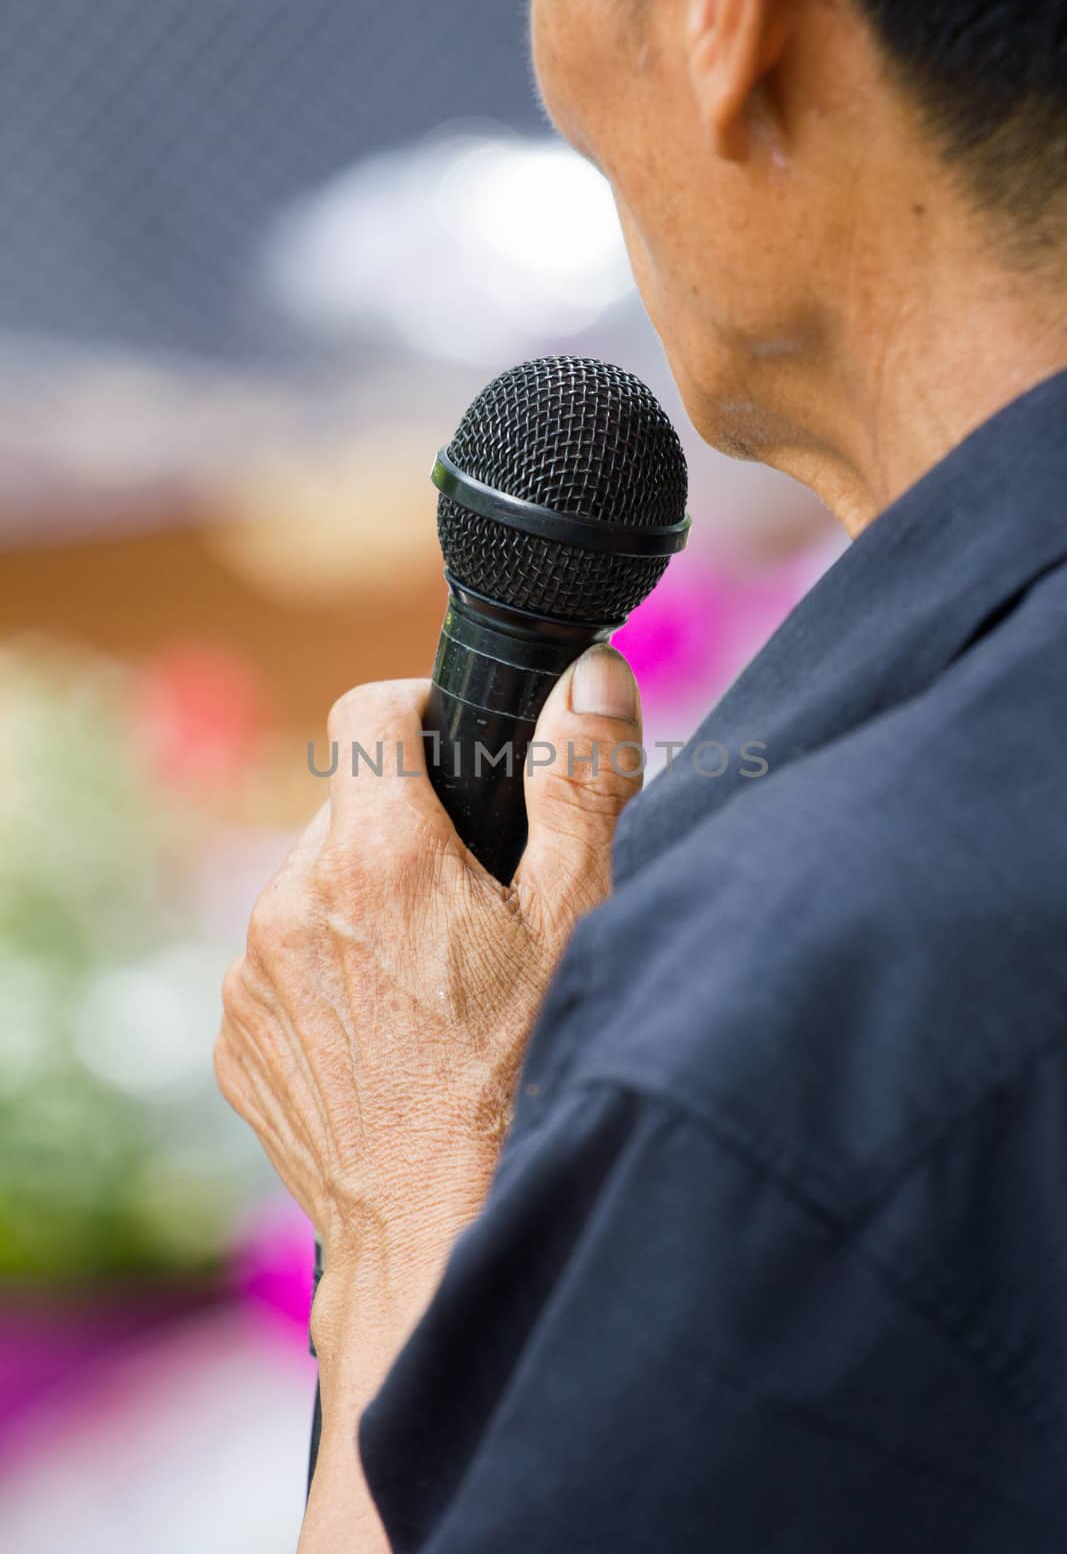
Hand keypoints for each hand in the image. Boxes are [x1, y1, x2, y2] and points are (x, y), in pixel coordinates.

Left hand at [215, 644, 642, 1368]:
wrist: (437, 1232)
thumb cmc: (524, 1076)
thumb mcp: (578, 922)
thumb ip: (581, 782)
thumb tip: (588, 677)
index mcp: (378, 856)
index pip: (368, 711)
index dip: (421, 709)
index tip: (459, 747)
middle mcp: (291, 901)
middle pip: (348, 809)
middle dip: (407, 828)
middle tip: (472, 900)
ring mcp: (251, 974)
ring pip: (312, 887)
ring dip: (365, 903)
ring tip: (434, 980)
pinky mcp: (236, 1036)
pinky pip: (281, 962)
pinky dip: (328, 971)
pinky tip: (390, 1033)